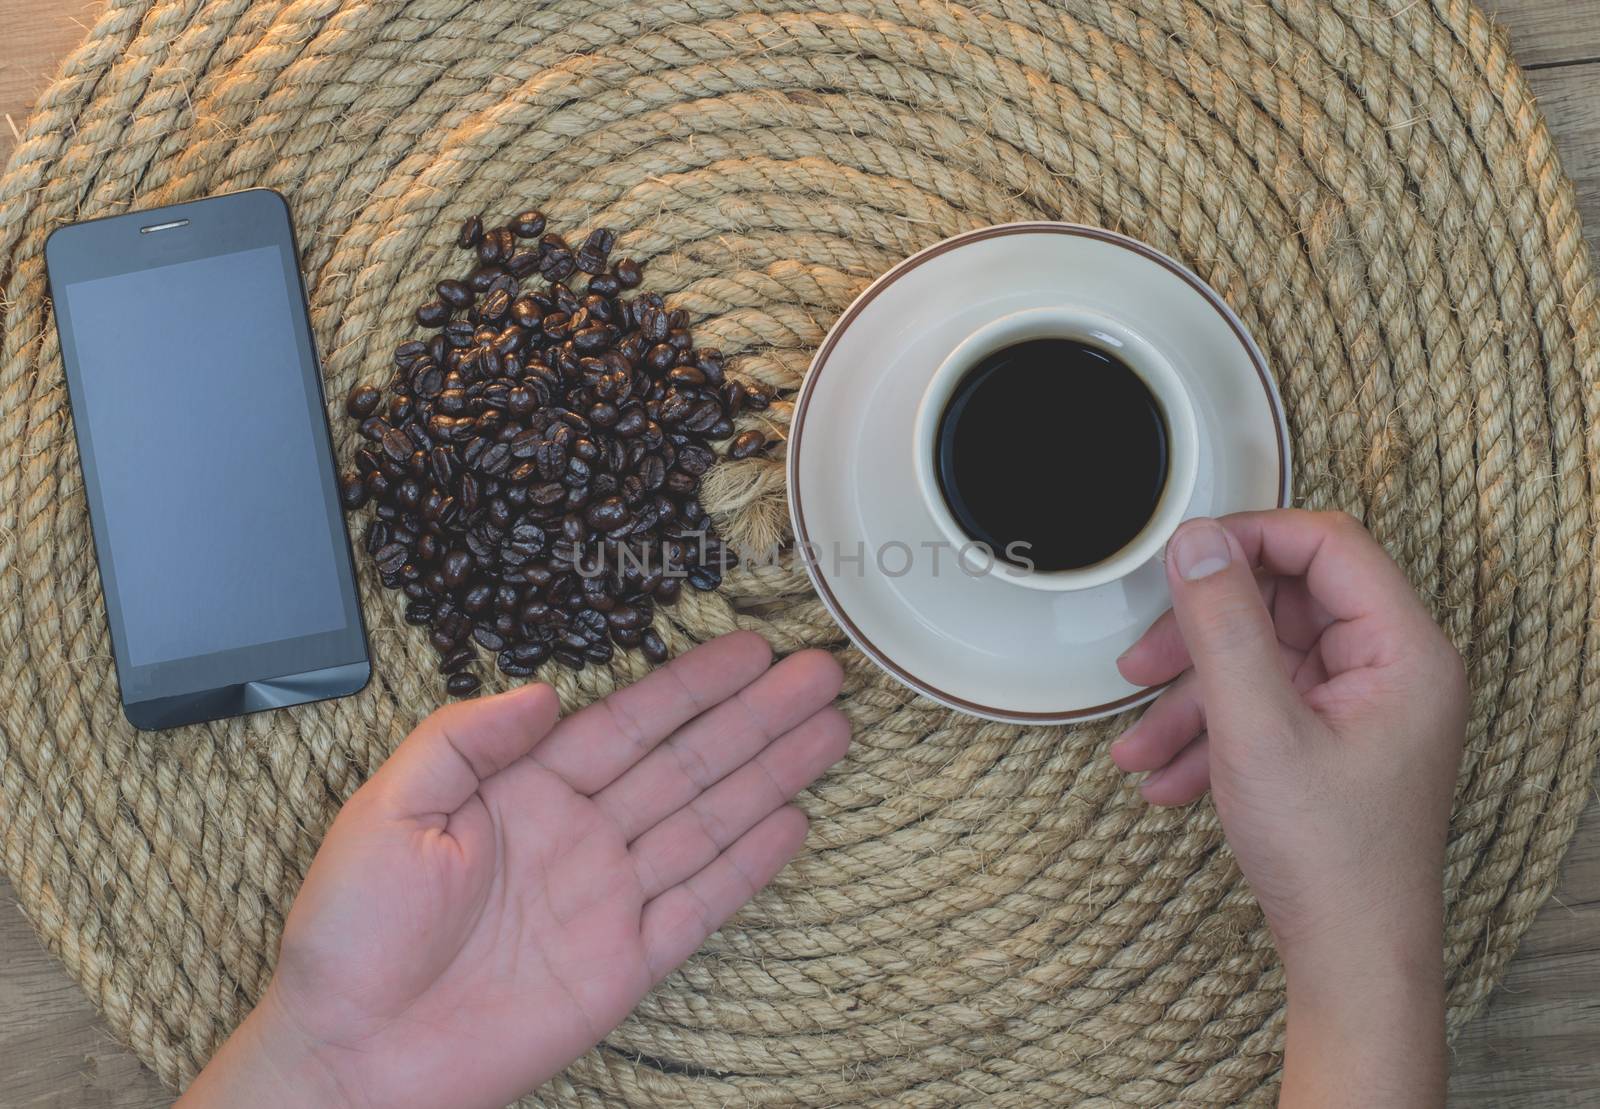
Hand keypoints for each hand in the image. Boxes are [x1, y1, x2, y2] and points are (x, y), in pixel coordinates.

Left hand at [178, 631, 846, 1108]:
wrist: (351, 1052)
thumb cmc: (350, 933)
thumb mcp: (386, 809)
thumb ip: (464, 740)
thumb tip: (541, 692)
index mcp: (525, 790)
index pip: (628, 722)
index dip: (692, 685)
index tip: (749, 649)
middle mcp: (578, 835)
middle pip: (686, 762)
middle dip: (755, 717)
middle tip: (818, 673)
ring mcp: (606, 898)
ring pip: (707, 821)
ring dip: (770, 775)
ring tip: (829, 731)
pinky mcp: (622, 964)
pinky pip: (699, 905)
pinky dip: (748, 866)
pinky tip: (792, 823)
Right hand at [1111, 510, 1465, 1106]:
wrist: (1349, 960)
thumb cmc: (1328, 857)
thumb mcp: (1256, 727)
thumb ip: (1222, 624)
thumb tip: (1196, 540)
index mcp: (1402, 651)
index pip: (1327, 546)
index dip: (1249, 540)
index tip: (1181, 558)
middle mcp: (1390, 670)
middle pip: (1282, 605)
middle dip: (1200, 638)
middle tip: (1140, 663)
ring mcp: (1361, 709)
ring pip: (1260, 662)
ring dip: (1190, 699)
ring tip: (1136, 746)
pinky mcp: (1333, 743)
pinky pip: (1261, 708)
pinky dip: (1208, 735)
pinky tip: (1165, 779)